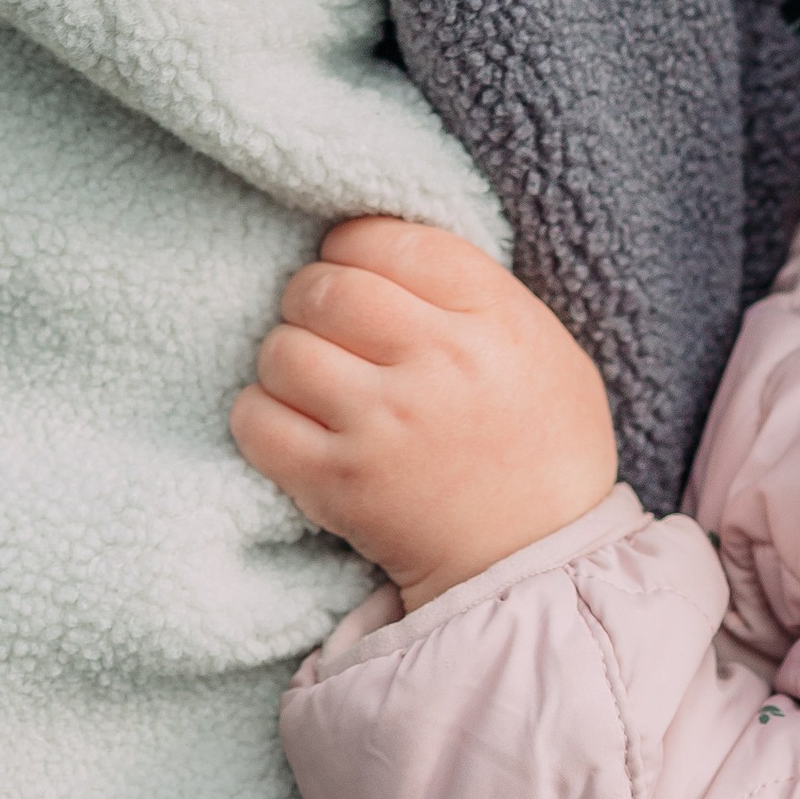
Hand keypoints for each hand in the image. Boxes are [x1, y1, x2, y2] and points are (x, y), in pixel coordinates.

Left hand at [230, 216, 618, 606]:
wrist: (535, 557)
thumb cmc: (543, 443)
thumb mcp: (542, 343)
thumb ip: (474, 290)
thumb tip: (381, 247)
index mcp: (494, 317)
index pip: (389, 241)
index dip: (354, 246)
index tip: (356, 270)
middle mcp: (437, 362)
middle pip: (326, 288)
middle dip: (312, 297)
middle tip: (328, 324)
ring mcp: (382, 424)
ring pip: (282, 349)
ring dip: (286, 358)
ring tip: (314, 379)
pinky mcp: (337, 483)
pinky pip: (256, 420)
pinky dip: (261, 415)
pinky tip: (293, 424)